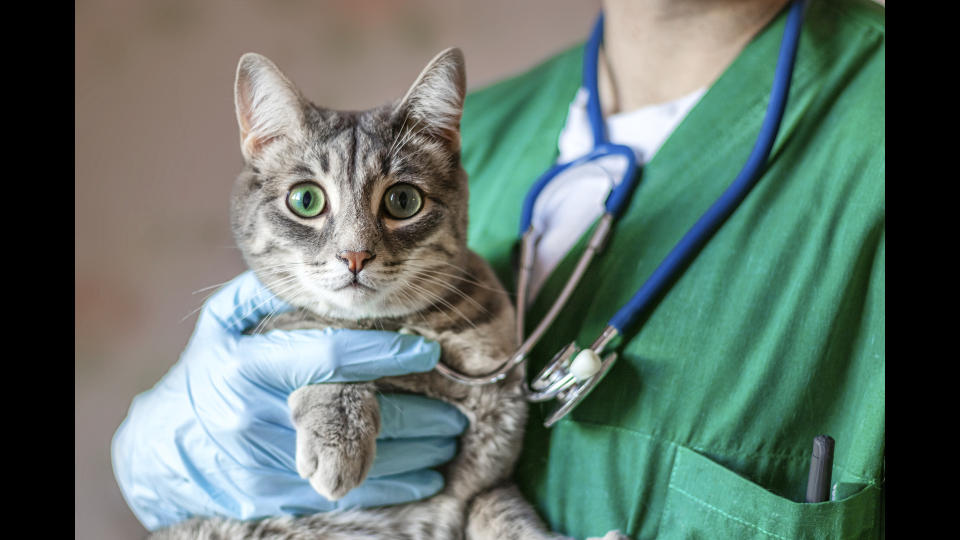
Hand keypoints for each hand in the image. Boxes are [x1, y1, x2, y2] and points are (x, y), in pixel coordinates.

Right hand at [111, 271, 466, 530]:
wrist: (162, 450)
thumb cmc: (204, 374)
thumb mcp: (221, 326)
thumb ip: (262, 294)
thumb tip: (310, 271)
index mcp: (250, 368)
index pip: (330, 357)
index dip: (383, 352)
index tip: (426, 350)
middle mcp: (260, 418)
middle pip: (359, 418)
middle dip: (418, 415)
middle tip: (456, 409)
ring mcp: (268, 465)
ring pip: (361, 463)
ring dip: (414, 454)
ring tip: (448, 440)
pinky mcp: (275, 498)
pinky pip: (345, 493)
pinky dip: (391, 487)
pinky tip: (424, 477)